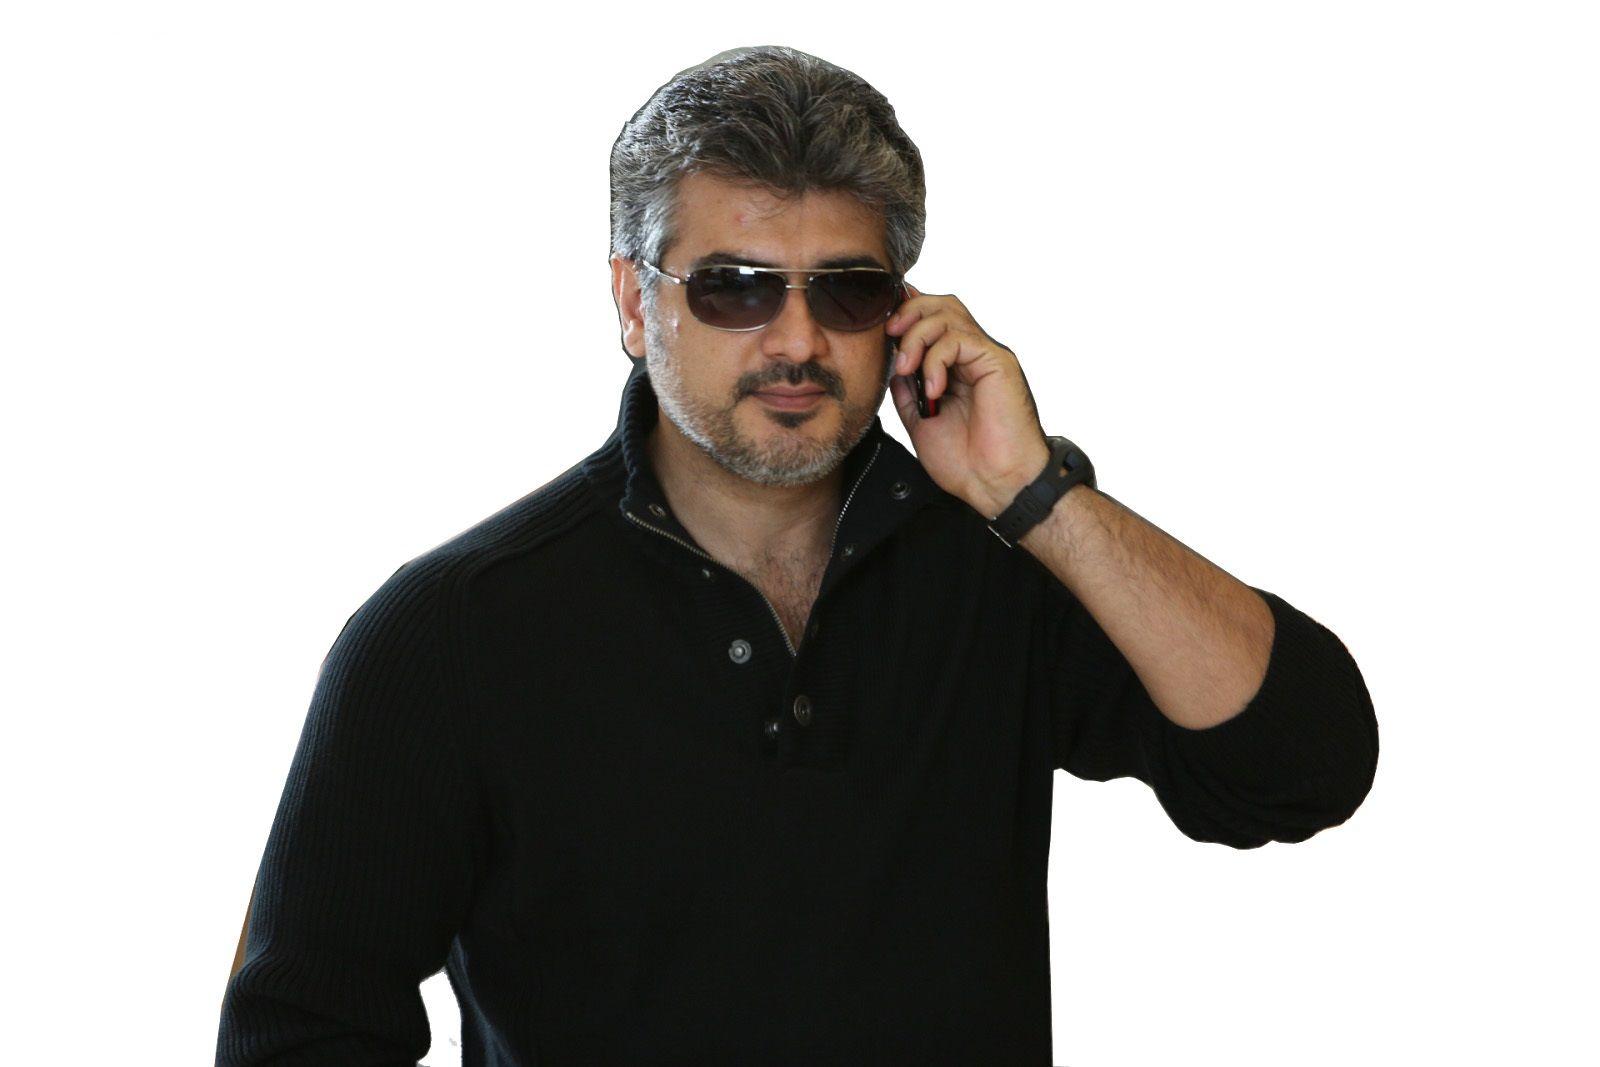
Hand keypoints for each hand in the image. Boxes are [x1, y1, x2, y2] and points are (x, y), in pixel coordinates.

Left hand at [886, 283, 1052, 518]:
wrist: (995, 485)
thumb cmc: (967, 462)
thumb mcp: (920, 421)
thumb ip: (907, 391)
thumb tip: (892, 365)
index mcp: (955, 367)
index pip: (931, 319)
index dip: (905, 314)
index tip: (882, 331)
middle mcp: (972, 356)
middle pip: (940, 304)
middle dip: (908, 313)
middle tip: (889, 338)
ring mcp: (985, 356)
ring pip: (948, 313)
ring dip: (916, 336)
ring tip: (907, 369)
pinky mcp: (997, 362)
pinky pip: (960, 338)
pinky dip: (936, 359)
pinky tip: (933, 389)